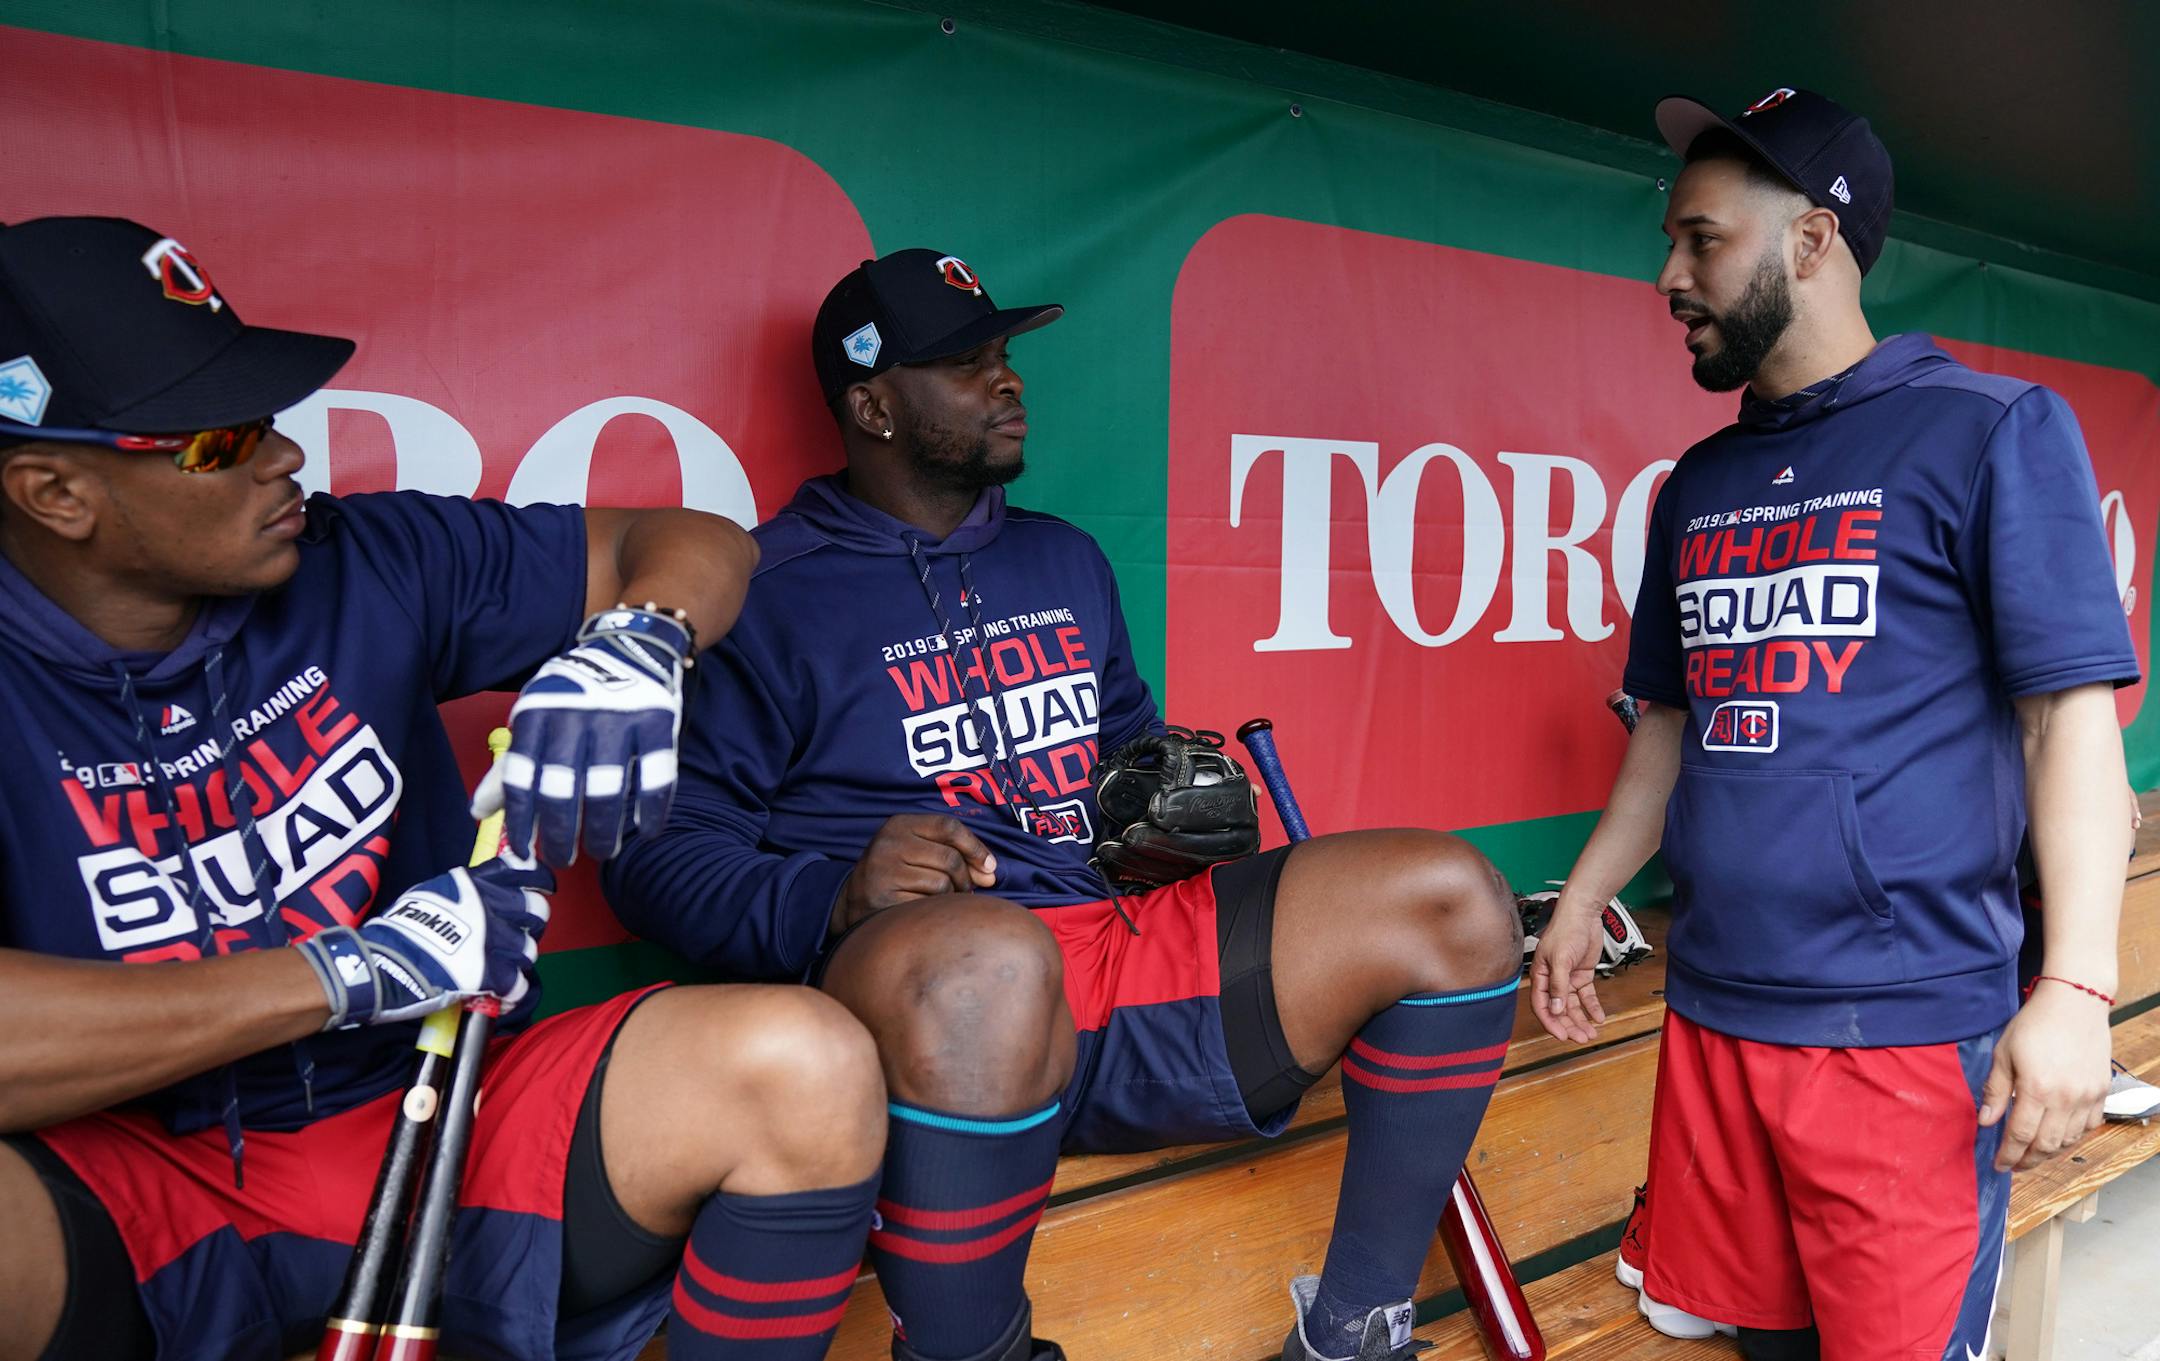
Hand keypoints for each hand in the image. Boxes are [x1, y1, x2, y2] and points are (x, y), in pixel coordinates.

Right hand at [297, 858, 554, 1027]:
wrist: (380, 963)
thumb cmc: (398, 929)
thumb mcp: (431, 893)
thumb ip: (463, 892)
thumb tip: (481, 893)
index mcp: (474, 884)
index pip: (523, 870)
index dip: (538, 880)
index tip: (540, 888)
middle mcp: (489, 907)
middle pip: (537, 911)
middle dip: (532, 924)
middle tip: (517, 936)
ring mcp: (491, 940)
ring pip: (529, 950)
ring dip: (518, 961)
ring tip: (504, 969)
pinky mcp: (487, 974)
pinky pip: (517, 984)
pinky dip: (512, 992)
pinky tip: (501, 995)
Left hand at [474, 607, 691, 864]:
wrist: (630, 647)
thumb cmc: (574, 693)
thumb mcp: (535, 717)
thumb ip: (512, 764)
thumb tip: (479, 812)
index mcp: (537, 713)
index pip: (521, 778)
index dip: (521, 821)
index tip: (525, 852)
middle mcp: (574, 716)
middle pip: (562, 790)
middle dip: (560, 835)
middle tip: (563, 858)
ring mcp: (619, 719)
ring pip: (607, 790)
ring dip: (603, 831)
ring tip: (602, 850)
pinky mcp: (658, 722)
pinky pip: (656, 777)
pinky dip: (651, 811)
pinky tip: (645, 830)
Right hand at [831, 814, 997, 935]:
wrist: (855, 901)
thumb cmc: (899, 872)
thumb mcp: (919, 850)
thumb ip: (955, 853)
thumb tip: (990, 874)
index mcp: (899, 824)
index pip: (948, 827)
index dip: (975, 847)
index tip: (990, 868)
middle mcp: (888, 844)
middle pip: (950, 859)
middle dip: (965, 879)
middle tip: (964, 891)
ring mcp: (883, 873)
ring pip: (943, 885)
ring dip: (951, 897)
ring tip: (941, 901)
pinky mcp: (883, 900)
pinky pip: (928, 907)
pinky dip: (935, 912)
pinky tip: (926, 911)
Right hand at [1529, 892, 1607, 1044]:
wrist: (1584, 914)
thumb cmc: (1565, 929)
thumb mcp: (1560, 959)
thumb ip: (1558, 985)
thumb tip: (1556, 1008)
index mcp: (1540, 975)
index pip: (1541, 1005)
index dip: (1551, 1022)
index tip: (1562, 1035)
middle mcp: (1553, 979)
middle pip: (1559, 1009)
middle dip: (1569, 1025)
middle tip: (1581, 1038)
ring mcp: (1568, 978)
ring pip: (1573, 1006)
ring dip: (1581, 1020)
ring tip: (1591, 1033)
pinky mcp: (1582, 974)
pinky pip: (1587, 996)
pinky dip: (1592, 1007)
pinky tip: (1598, 1017)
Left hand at [1979, 982, 2111, 1170]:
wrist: (2074, 1004)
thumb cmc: (2033, 1025)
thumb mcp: (2004, 1054)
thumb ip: (1995, 1091)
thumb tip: (1986, 1121)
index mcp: (2037, 1089)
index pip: (2020, 1135)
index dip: (2008, 1154)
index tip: (1999, 1165)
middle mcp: (2066, 1099)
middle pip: (2046, 1145)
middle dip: (2028, 1160)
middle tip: (2014, 1164)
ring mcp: (2087, 1097)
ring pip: (2069, 1140)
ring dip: (2050, 1152)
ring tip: (2033, 1154)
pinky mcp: (2102, 1092)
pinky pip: (2089, 1126)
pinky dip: (2073, 1137)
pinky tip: (2059, 1136)